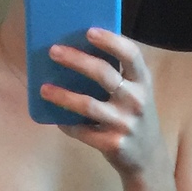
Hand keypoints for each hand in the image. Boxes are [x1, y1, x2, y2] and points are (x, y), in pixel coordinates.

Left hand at [40, 29, 163, 179]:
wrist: (148, 158)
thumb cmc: (134, 116)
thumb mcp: (136, 92)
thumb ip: (119, 74)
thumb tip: (81, 49)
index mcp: (142, 81)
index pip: (130, 54)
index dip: (110, 40)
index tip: (89, 32)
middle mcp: (136, 100)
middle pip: (103, 74)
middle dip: (76, 60)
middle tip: (53, 51)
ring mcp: (124, 123)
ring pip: (88, 105)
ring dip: (63, 96)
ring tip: (44, 89)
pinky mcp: (113, 144)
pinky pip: (83, 131)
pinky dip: (67, 124)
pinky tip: (57, 118)